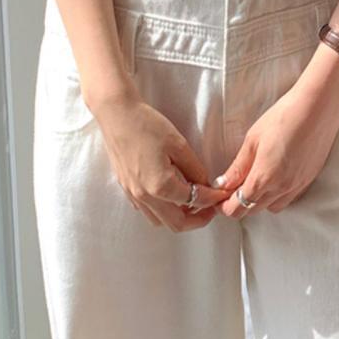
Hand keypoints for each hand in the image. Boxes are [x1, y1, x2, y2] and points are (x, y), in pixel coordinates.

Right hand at [93, 82, 219, 232]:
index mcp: (160, 186)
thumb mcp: (178, 144)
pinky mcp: (126, 188)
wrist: (116, 114)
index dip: (212, 199)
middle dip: (197, 219)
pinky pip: (147, 210)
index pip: (194, 201)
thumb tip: (204, 184)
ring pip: (160, 221)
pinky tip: (170, 195)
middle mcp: (145, 196)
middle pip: (176, 224)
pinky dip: (162, 210)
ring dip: (178, 217)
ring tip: (191, 202)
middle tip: (210, 208)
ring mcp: (133, 194)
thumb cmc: (146, 124)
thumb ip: (194, 168)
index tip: (222, 195)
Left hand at [217, 57, 338, 217]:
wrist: (318, 108)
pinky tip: (275, 177)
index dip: (224, 207)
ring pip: (272, 207)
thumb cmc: (284, 117)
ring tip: (255, 181)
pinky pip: (288, 199)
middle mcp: (281, 188)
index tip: (218, 199)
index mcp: (264, 178)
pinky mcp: (309, 181)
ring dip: (260, 201)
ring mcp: (297, 186)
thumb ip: (238, 167)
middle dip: (239, 203)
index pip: (239, 207)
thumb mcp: (253, 139)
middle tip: (231, 188)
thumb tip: (222, 184)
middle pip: (254, 210)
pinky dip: (277, 195)